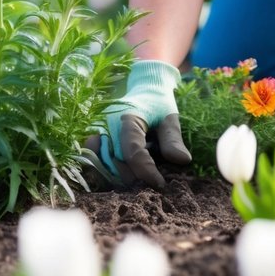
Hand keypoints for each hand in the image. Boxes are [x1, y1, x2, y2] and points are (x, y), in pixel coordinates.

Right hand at [96, 60, 190, 189]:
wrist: (142, 87)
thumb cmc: (157, 104)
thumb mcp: (169, 118)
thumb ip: (173, 139)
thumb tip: (183, 160)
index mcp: (128, 118)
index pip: (133, 151)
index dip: (146, 171)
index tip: (160, 184)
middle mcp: (107, 124)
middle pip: (113, 160)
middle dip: (130, 178)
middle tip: (148, 188)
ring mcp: (96, 131)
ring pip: (98, 162)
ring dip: (114, 177)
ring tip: (134, 185)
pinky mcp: (93, 137)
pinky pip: (91, 159)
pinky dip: (102, 171)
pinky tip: (118, 179)